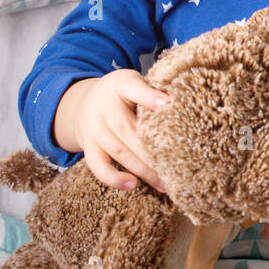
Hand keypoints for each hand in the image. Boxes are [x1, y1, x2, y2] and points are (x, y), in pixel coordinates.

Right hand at [55, 69, 170, 192]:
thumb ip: (154, 91)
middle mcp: (103, 106)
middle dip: (154, 148)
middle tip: (179, 162)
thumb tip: (183, 104)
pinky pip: (98, 166)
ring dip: (143, 169)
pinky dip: (114, 178)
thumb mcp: (136, 83)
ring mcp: (93, 128)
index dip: (148, 96)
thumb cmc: (123, 94)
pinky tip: (133, 185)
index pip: (132, 88)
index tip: (167, 103)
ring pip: (119, 151)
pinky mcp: (88, 147)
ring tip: (165, 182)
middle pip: (128, 129)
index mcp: (120, 85)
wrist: (86, 101)